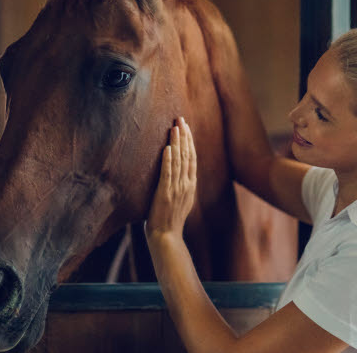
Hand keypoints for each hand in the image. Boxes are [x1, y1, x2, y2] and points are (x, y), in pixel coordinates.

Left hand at [145, 117, 196, 239]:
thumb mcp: (180, 200)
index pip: (192, 158)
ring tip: (175, 127)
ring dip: (177, 143)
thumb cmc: (169, 220)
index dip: (189, 141)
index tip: (185, 126)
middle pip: (187, 155)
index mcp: (190, 185)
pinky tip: (167, 148)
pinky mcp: (165, 193)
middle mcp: (186, 184)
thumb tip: (178, 174)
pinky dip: (168, 160)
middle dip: (184, 136)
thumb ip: (181, 186)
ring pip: (179, 161)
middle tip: (180, 119)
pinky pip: (168, 174)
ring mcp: (177, 189)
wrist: (166, 237)